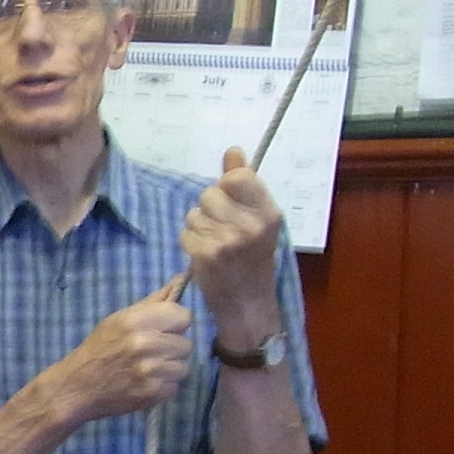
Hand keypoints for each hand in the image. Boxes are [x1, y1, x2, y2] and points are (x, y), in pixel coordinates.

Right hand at [50, 273, 193, 423]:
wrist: (76, 387)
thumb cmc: (98, 349)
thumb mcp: (119, 319)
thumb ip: (152, 302)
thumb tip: (180, 279)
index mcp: (136, 321)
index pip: (184, 316)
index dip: (174, 323)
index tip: (162, 330)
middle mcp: (145, 344)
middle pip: (187, 343)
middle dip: (172, 348)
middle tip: (151, 352)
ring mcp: (150, 370)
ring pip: (184, 365)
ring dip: (170, 368)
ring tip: (149, 369)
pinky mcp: (153, 392)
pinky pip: (175, 385)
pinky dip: (164, 385)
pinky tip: (145, 382)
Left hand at [184, 146, 285, 348]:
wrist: (248, 302)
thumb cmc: (253, 257)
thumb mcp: (258, 219)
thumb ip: (244, 184)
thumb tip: (233, 151)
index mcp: (268, 213)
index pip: (238, 177)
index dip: (228, 185)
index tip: (232, 198)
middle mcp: (249, 225)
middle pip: (209, 193)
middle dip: (210, 208)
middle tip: (223, 228)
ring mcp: (227, 241)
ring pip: (194, 214)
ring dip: (199, 226)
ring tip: (216, 242)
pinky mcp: (205, 255)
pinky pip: (186, 233)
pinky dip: (191, 243)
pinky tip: (206, 255)